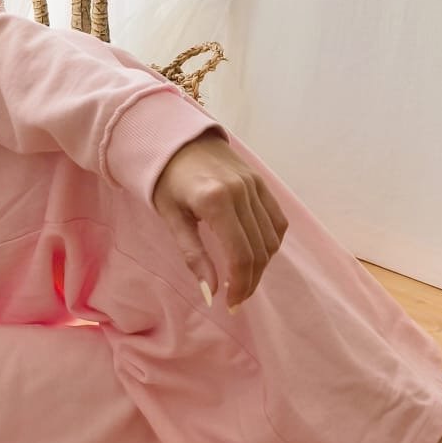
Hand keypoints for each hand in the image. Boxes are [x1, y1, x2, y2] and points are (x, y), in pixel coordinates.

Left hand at [151, 132, 288, 310]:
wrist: (174, 138)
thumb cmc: (165, 180)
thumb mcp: (172, 218)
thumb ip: (193, 256)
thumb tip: (210, 293)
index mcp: (215, 201)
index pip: (240, 255)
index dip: (240, 285)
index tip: (231, 304)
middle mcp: (241, 192)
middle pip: (259, 250)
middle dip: (251, 280)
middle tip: (237, 298)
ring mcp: (255, 185)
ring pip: (272, 238)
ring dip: (262, 264)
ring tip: (244, 278)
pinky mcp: (260, 182)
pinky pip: (276, 220)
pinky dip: (271, 242)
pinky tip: (256, 254)